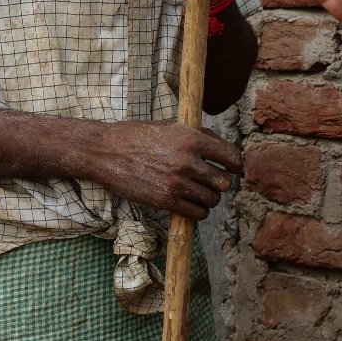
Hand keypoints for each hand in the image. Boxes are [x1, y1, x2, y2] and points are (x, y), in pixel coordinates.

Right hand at [82, 120, 241, 220]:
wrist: (107, 152)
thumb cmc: (139, 136)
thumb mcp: (171, 127)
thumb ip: (198, 137)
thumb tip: (222, 150)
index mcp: (192, 139)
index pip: (231, 156)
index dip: (235, 164)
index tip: (232, 168)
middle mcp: (188, 161)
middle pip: (225, 182)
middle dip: (221, 182)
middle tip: (213, 181)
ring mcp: (177, 183)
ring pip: (213, 199)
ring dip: (209, 198)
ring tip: (200, 192)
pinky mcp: (166, 201)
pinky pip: (197, 213)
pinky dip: (198, 211)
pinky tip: (191, 203)